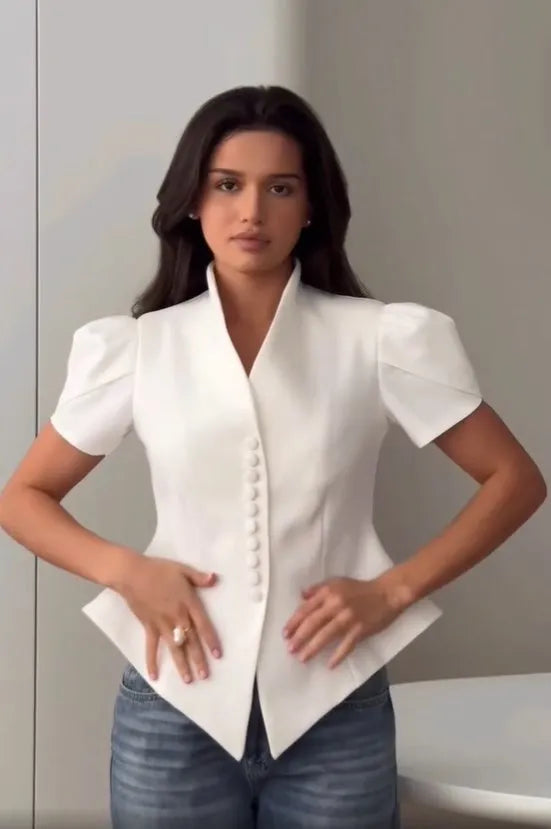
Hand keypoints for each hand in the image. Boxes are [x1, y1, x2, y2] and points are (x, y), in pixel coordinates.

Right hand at [116, 555, 221, 683]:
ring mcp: (162, 624)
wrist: (133, 574)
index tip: (218, 655)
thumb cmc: (159, 570)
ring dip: (181, 665)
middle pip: (190, 641)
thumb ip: (199, 577)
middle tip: (205, 676)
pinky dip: (152, 661)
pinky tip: (154, 676)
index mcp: (188, 603)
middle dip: (198, 659)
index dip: (211, 641)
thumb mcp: (182, 569)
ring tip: (189, 680)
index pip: (203, 625)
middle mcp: (177, 617)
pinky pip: (151, 647)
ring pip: (174, 648)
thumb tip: (215, 579)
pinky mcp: (148, 627)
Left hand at [283, 577, 400, 668]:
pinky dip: (338, 656)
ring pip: (326, 635)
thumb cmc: (360, 588)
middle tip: (290, 649)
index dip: (294, 622)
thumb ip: (318, 589)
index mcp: (328, 593)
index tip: (285, 634)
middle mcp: (336, 604)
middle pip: (313, 623)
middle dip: (299, 637)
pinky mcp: (361, 629)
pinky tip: (329, 665)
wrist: (386, 593)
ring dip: (313, 648)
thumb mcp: (337, 582)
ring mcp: (348, 618)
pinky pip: (346, 645)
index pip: (306, 609)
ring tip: (303, 658)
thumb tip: (301, 596)